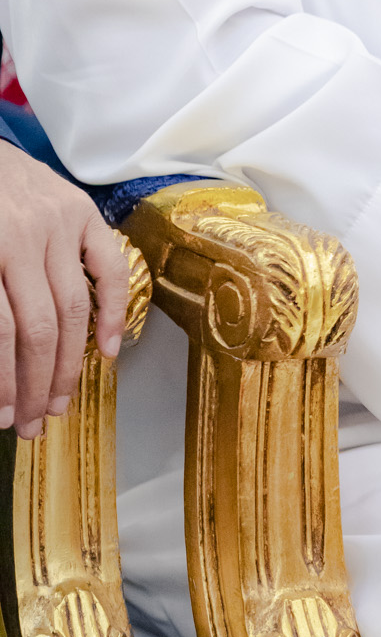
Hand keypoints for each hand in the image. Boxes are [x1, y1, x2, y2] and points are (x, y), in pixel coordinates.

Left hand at [0, 141, 128, 438]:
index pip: (1, 331)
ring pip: (74, 307)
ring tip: (59, 402)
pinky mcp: (84, 211)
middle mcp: (27, 236)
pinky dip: (112, 309)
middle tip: (32, 425)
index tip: (2, 416)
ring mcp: (61, 222)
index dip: (4, 380)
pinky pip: (109, 266)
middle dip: (36, 384)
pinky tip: (108, 350)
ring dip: (69, 364)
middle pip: (40, 327)